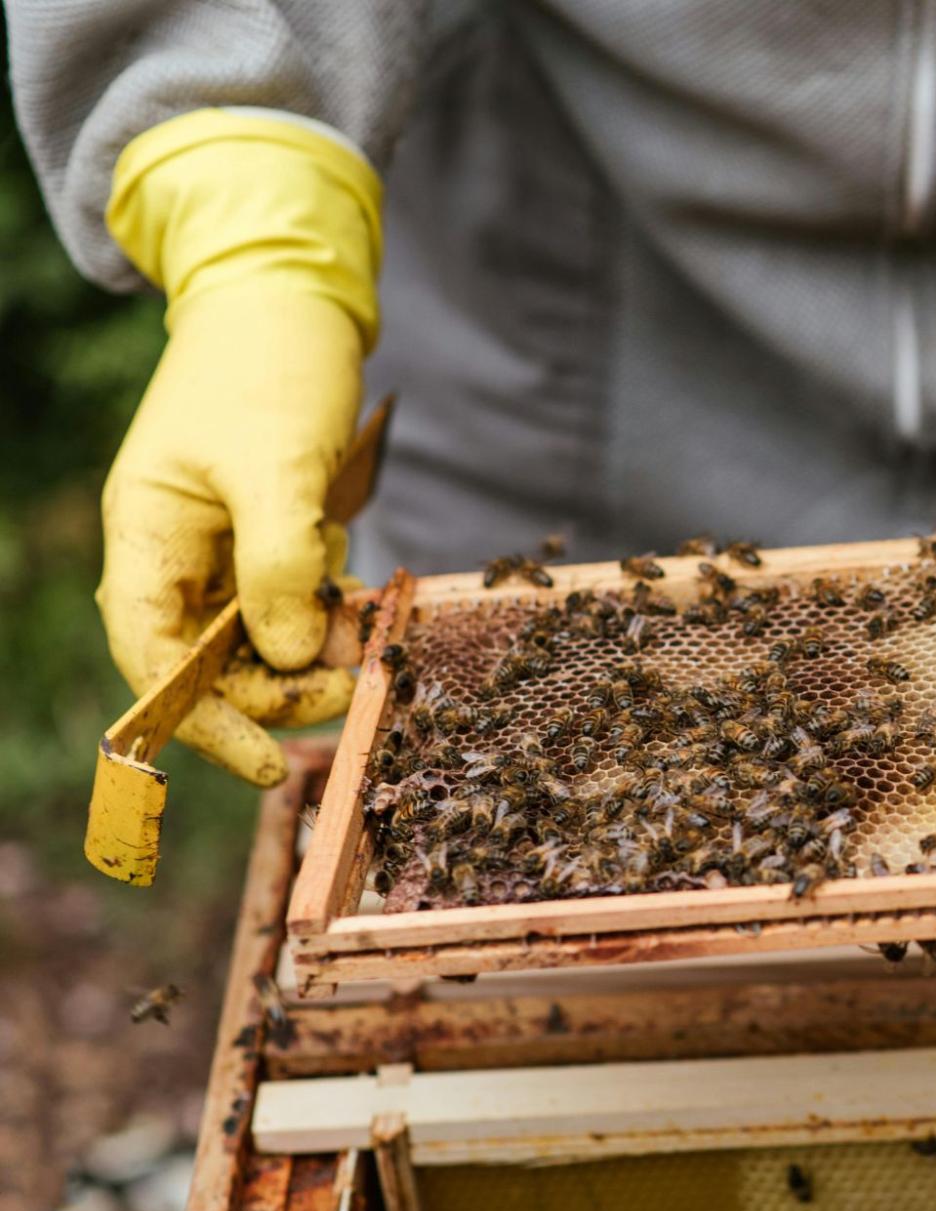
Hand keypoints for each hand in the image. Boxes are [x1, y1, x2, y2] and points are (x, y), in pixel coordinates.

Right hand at [98, 288, 362, 784]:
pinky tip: (358, 593)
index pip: (153, 657)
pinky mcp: (269, 536)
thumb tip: (287, 656)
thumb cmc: (270, 368)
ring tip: (363, 632)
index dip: (203, 721)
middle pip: (210, 663)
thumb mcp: (277, 465)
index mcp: (147, 535)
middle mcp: (175, 552)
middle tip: (352, 682)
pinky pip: (292, 602)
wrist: (291, 300)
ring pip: (258, 639)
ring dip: (310, 652)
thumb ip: (278, 562)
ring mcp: (222, 546)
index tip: (269, 761)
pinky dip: (326, 612)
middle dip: (278, 688)